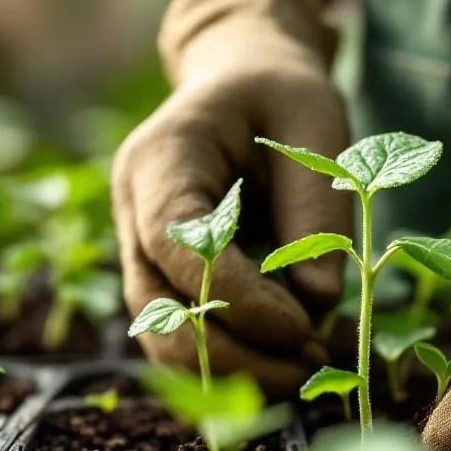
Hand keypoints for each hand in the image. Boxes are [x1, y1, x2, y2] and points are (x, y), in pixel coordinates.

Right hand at [113, 0, 351, 395]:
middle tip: (307, 369)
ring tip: (303, 373)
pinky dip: (229, 359)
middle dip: (230, 353)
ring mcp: (138, 245)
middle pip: (156, 305)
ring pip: (161, 332)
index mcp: (161, 156)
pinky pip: (182, 331)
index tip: (299, 327)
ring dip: (230, 369)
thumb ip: (315, 208)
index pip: (175, 241)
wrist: (243, 78)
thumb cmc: (281, 91)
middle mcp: (133, 207)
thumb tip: (317, 301)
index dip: (232, 295)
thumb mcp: (315, 122)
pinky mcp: (161, 273)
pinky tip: (286, 364)